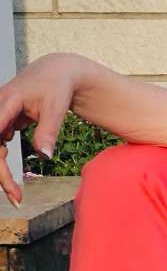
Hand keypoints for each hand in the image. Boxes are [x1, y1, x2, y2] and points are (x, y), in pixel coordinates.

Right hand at [0, 53, 83, 205]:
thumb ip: (48, 131)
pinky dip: (4, 164)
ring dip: (2, 172)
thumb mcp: (56, 108)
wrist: (56, 73)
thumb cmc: (57, 87)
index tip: (6, 181)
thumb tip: (44, 156)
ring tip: (17, 195)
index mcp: (5, 102)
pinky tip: (13, 184)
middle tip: (16, 198)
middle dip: (1, 173)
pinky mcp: (3, 123)